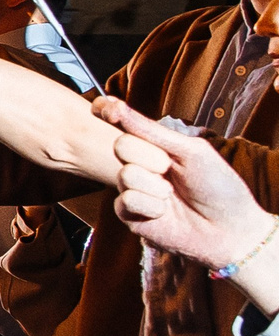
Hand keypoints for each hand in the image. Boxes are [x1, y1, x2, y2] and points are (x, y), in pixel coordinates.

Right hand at [94, 95, 278, 268]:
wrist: (229, 230)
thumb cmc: (218, 188)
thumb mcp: (191, 151)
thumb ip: (151, 131)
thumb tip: (116, 105)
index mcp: (154, 144)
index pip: (121, 121)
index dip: (107, 111)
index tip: (106, 110)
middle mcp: (140, 164)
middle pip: (121, 145)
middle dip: (150, 158)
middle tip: (171, 171)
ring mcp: (133, 188)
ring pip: (125, 174)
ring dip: (154, 186)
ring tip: (172, 196)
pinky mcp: (129, 214)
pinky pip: (127, 200)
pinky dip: (150, 206)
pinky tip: (164, 212)